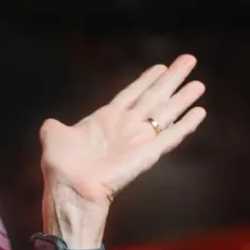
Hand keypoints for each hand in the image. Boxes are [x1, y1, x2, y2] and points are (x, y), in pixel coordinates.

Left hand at [38, 54, 205, 242]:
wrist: (70, 189)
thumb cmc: (61, 166)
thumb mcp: (53, 137)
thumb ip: (54, 127)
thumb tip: (50, 124)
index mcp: (104, 120)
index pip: (131, 94)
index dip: (146, 80)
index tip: (161, 66)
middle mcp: (125, 127)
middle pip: (154, 97)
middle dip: (171, 79)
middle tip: (189, 60)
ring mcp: (138, 140)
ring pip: (166, 113)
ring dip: (183, 98)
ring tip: (199, 84)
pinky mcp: (148, 154)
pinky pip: (171, 137)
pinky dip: (186, 125)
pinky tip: (200, 112)